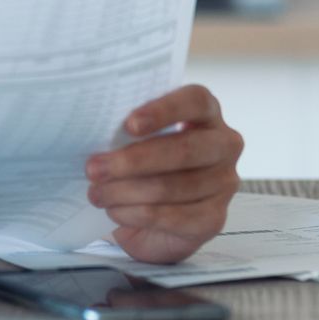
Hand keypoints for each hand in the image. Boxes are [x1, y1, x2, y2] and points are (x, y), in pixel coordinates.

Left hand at [84, 84, 242, 265]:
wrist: (154, 215)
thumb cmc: (143, 162)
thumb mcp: (137, 139)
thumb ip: (127, 130)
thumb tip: (94, 132)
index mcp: (206, 113)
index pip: (196, 101)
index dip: (164, 110)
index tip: (129, 125)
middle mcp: (224, 145)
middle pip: (184, 149)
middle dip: (134, 161)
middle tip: (94, 169)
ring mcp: (224, 183)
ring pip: (175, 186)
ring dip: (128, 192)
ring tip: (97, 194)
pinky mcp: (215, 218)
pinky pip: (176, 217)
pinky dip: (139, 215)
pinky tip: (116, 211)